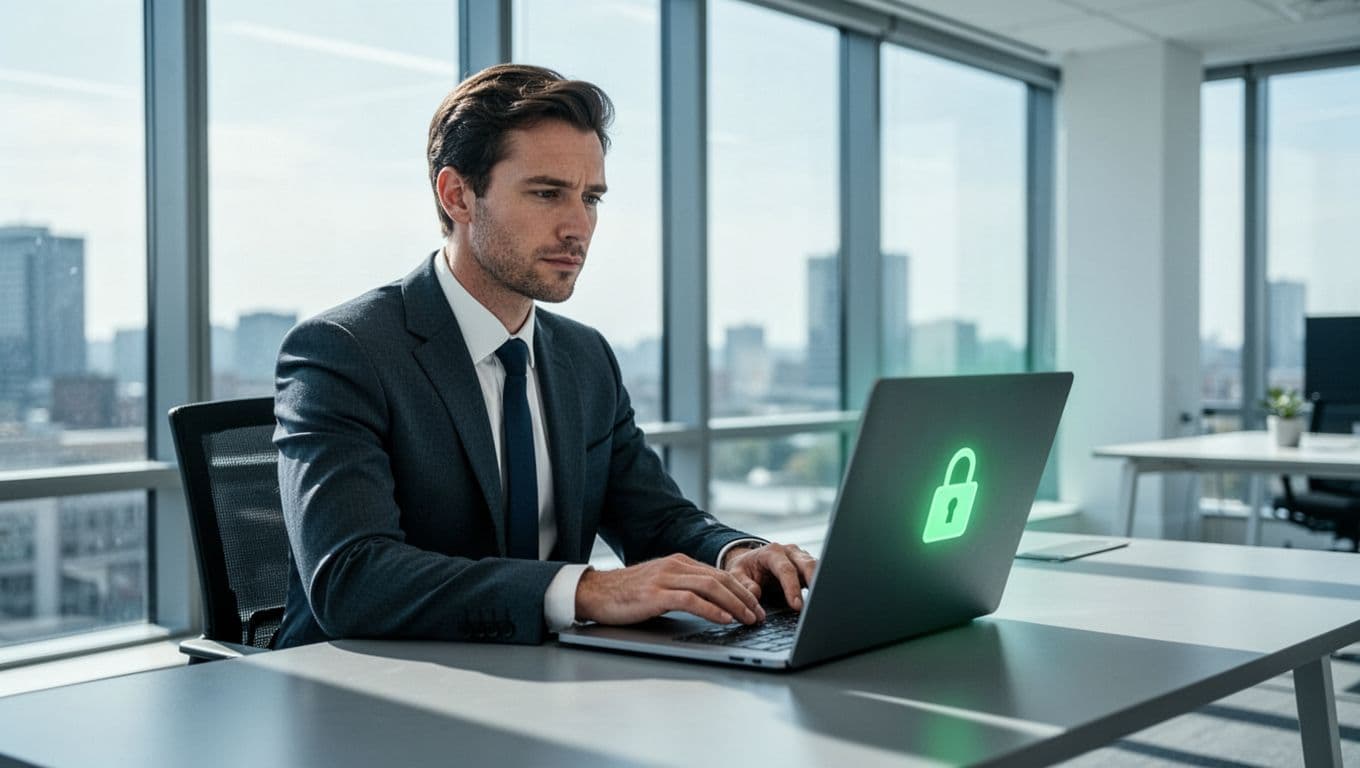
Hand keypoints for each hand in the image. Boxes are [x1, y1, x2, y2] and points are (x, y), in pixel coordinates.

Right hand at [575, 554, 764, 626]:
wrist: (595, 593)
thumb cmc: (627, 594)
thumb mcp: (660, 586)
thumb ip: (683, 589)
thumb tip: (712, 604)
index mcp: (679, 562)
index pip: (719, 574)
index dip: (742, 591)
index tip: (755, 607)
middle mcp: (675, 565)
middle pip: (720, 579)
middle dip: (745, 598)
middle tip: (759, 616)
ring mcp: (666, 578)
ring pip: (711, 587)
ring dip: (735, 605)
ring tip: (749, 619)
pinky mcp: (656, 593)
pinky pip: (691, 600)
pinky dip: (712, 610)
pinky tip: (724, 620)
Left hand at [722, 542, 817, 610]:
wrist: (751, 561)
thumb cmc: (745, 569)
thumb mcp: (736, 574)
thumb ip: (743, 584)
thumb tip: (755, 594)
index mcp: (771, 552)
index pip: (786, 569)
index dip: (792, 587)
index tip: (796, 605)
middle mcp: (789, 552)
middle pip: (807, 564)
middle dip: (814, 582)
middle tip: (815, 603)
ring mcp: (801, 558)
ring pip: (817, 567)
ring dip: (820, 583)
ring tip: (822, 602)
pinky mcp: (807, 567)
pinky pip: (819, 574)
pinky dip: (821, 586)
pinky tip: (822, 600)